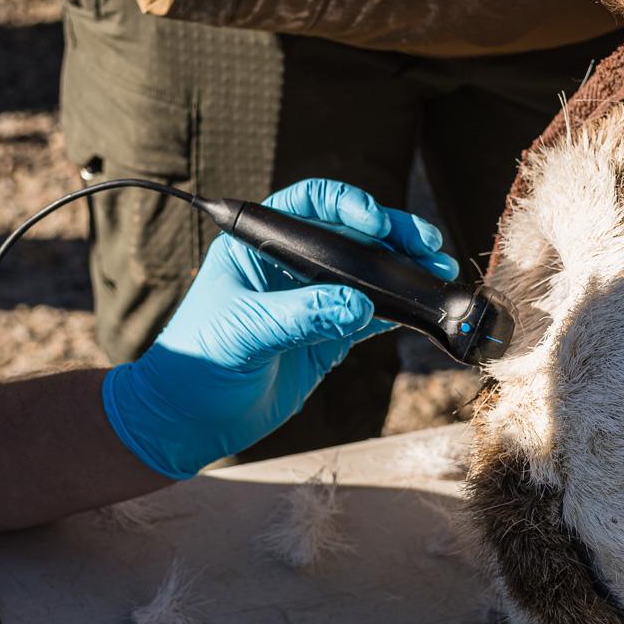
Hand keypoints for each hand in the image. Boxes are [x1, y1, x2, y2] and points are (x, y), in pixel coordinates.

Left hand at [103, 179, 455, 477]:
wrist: (186, 420)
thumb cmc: (197, 363)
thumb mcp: (245, 332)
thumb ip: (302, 316)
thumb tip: (358, 307)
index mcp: (258, 246)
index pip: (309, 204)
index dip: (345, 204)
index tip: (373, 222)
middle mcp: (289, 267)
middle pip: (350, 236)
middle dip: (392, 235)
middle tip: (427, 245)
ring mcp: (311, 301)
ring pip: (366, 274)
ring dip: (402, 271)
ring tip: (436, 272)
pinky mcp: (326, 338)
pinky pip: (370, 316)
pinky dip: (398, 311)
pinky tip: (422, 309)